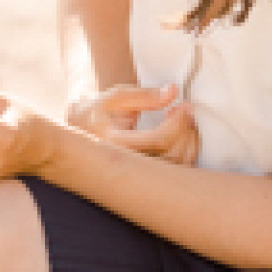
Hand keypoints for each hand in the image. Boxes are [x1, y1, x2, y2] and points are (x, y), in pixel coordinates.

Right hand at [68, 81, 200, 167]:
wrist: (81, 137)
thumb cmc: (96, 114)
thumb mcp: (115, 98)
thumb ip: (145, 95)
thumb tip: (173, 91)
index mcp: (114, 145)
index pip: (158, 140)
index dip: (177, 122)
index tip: (180, 105)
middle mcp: (126, 167)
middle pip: (172, 156)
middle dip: (185, 130)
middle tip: (185, 110)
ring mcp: (138, 177)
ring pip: (178, 168)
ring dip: (189, 141)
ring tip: (184, 120)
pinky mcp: (148, 180)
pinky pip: (177, 172)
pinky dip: (187, 152)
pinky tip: (182, 134)